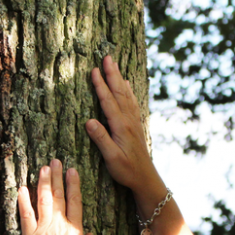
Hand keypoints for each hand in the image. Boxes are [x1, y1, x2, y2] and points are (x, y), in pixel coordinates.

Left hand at [19, 159, 98, 234]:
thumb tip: (88, 234)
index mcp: (75, 229)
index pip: (75, 200)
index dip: (73, 184)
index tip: (72, 170)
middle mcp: (59, 225)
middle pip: (59, 195)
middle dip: (57, 176)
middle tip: (56, 161)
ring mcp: (43, 229)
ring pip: (43, 200)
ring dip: (43, 182)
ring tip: (43, 168)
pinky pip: (25, 215)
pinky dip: (23, 201)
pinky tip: (22, 188)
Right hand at [87, 56, 159, 192]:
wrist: (145, 177)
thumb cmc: (127, 170)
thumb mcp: (111, 158)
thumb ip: (101, 139)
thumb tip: (89, 121)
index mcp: (121, 126)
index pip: (108, 101)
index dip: (100, 85)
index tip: (94, 70)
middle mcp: (128, 120)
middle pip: (119, 92)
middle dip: (112, 74)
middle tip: (107, 57)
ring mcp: (134, 121)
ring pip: (126, 95)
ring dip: (119, 78)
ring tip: (115, 64)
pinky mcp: (136, 125)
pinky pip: (131, 102)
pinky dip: (128, 90)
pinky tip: (127, 85)